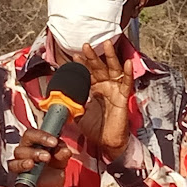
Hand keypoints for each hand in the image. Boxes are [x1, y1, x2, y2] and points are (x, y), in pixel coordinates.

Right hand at [9, 128, 71, 186]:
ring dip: (22, 164)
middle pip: (21, 149)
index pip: (31, 134)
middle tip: (47, 156)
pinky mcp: (20, 183)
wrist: (54, 180)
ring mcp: (20, 168)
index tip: (54, 142)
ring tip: (31, 165)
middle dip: (34, 152)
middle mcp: (23, 154)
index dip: (41, 136)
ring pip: (14, 164)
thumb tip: (65, 151)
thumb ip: (62, 153)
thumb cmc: (55, 161)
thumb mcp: (61, 157)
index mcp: (33, 143)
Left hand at [73, 40, 133, 160]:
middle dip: (93, 56)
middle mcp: (106, 87)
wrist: (107, 142)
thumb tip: (58, 98)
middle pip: (99, 68)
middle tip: (86, 45)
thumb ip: (71, 104)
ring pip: (114, 70)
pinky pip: (127, 83)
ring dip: (111, 57)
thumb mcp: (78, 115)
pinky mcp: (123, 98)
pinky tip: (127, 63)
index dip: (82, 65)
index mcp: (95, 90)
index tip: (75, 56)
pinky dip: (128, 73)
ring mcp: (115, 91)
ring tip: (107, 44)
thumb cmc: (95, 129)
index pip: (88, 73)